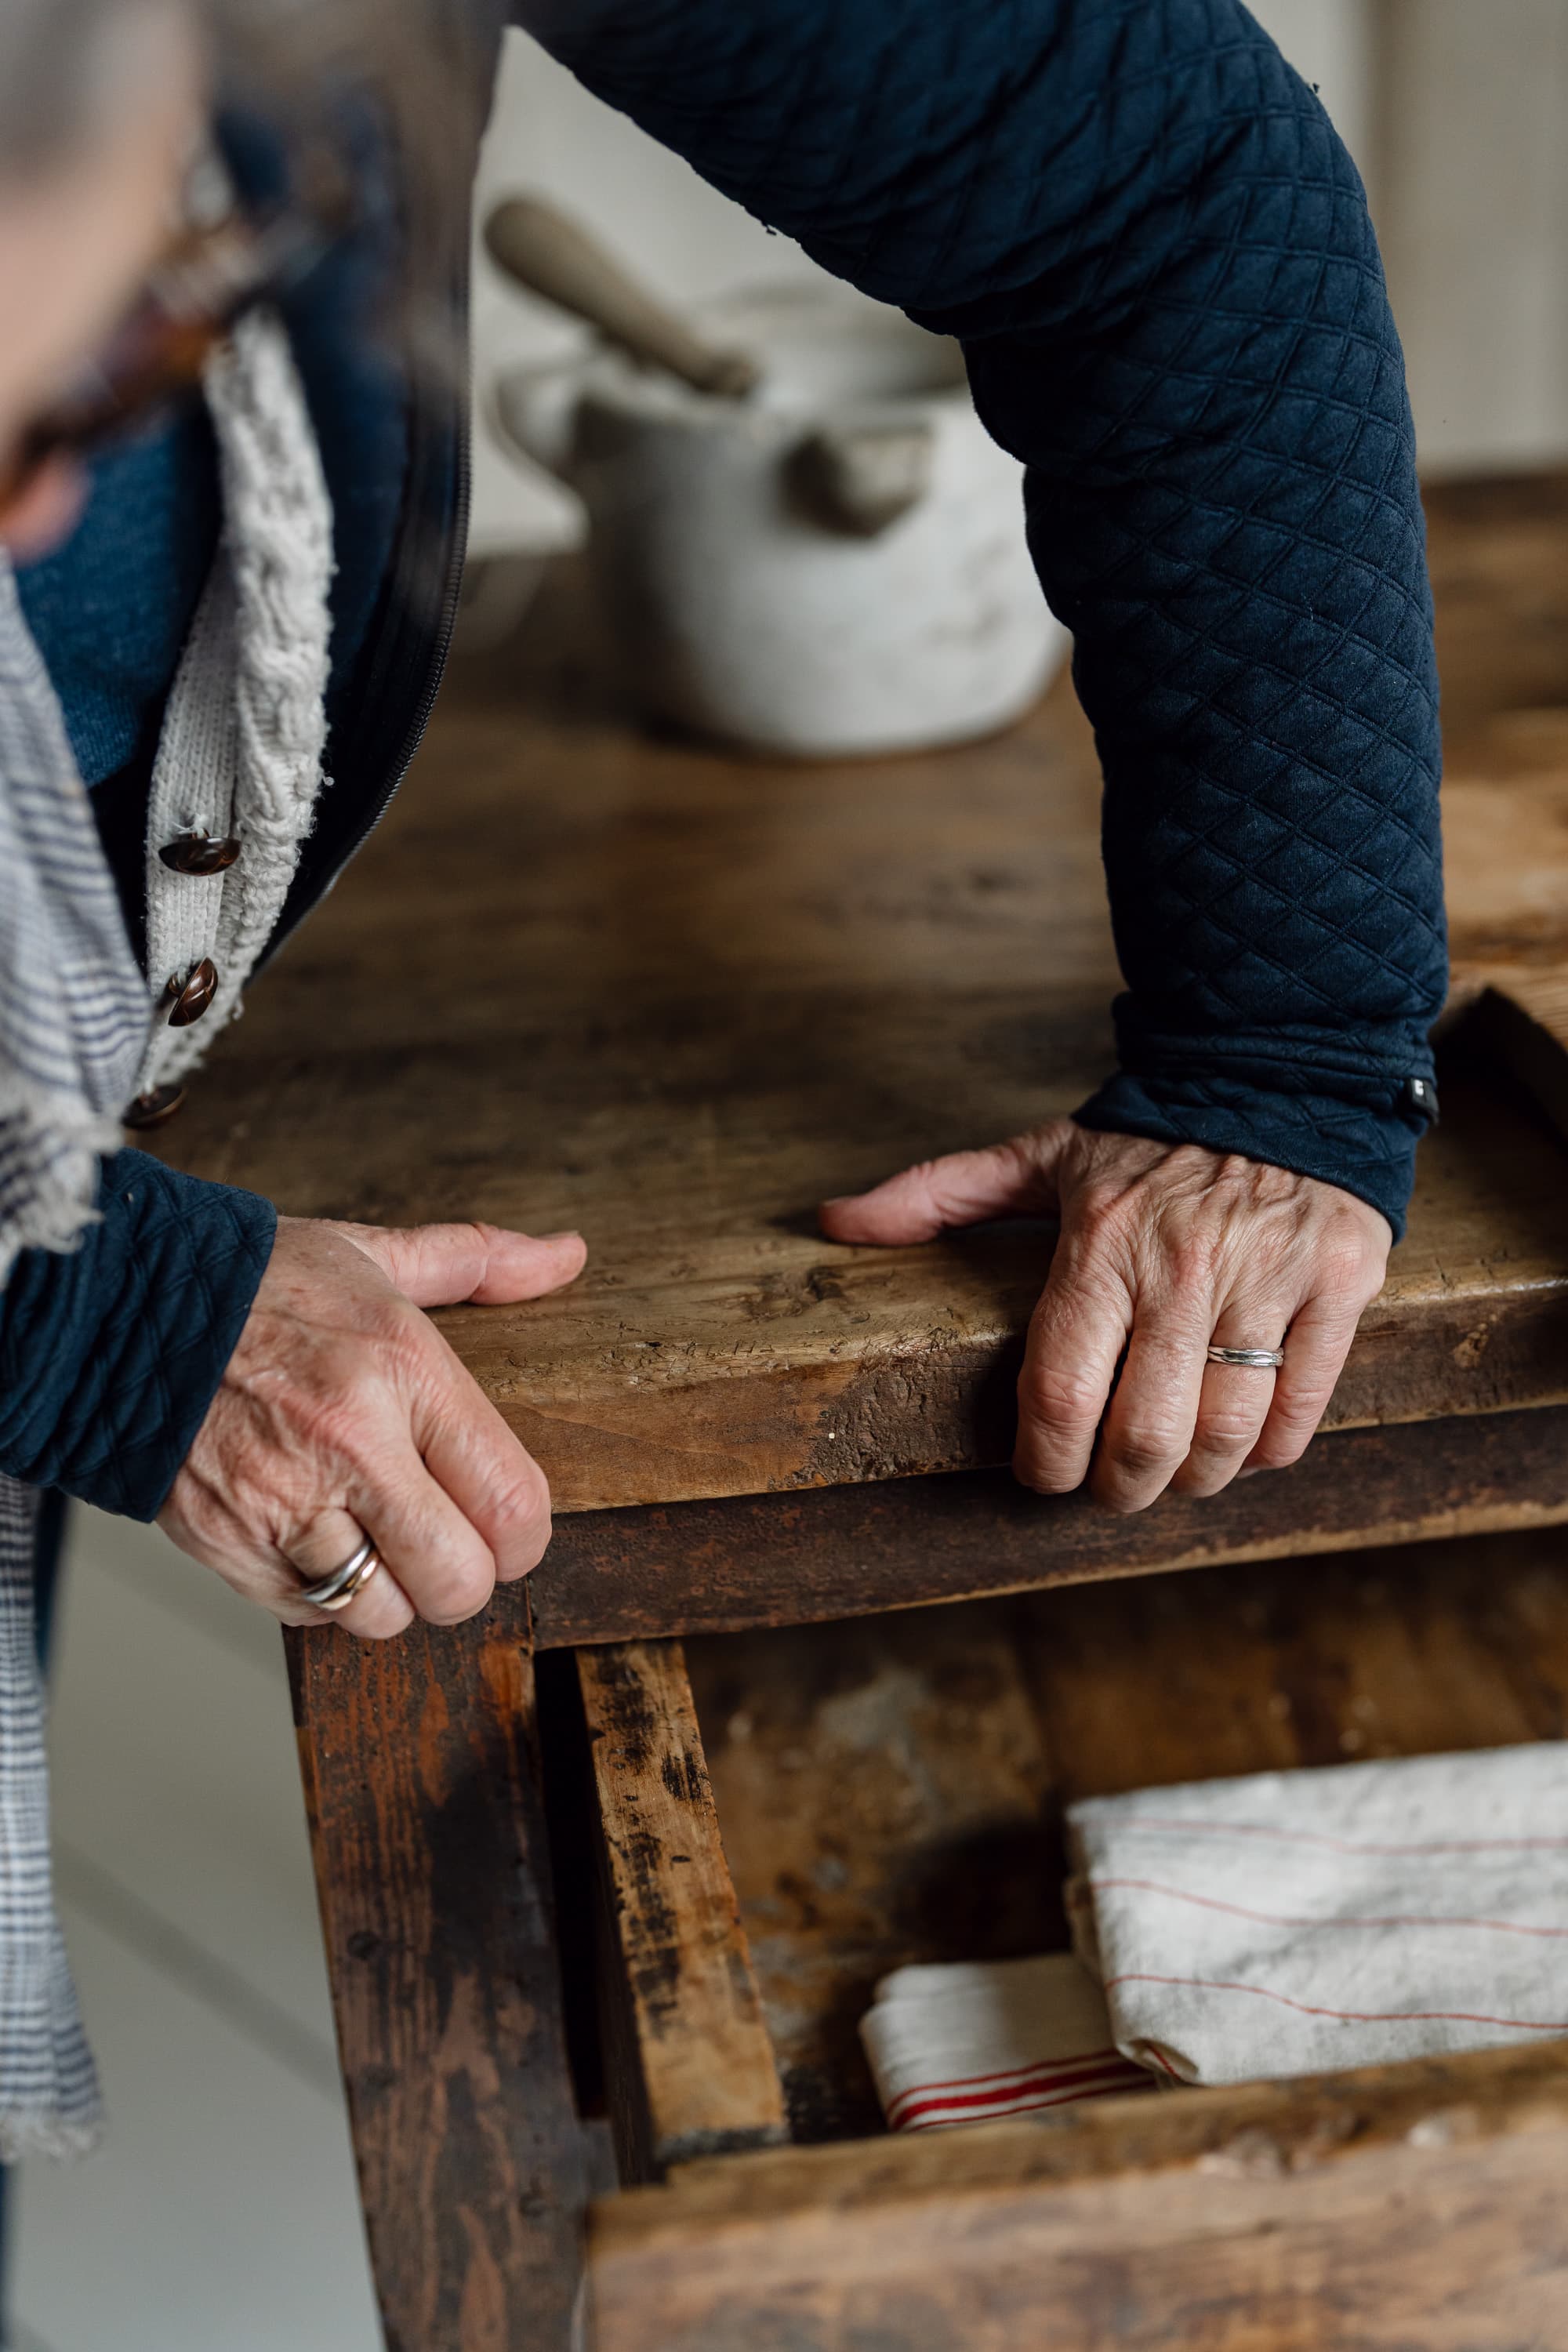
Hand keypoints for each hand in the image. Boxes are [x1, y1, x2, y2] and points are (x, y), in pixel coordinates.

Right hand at [159, 1216, 586, 1637]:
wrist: (119, 1306)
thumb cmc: (255, 1282)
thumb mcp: (373, 1255)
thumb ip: (480, 1260)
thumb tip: (566, 1255)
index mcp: (402, 1369)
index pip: (513, 1502)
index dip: (526, 1534)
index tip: (509, 1523)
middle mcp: (348, 1443)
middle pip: (458, 1580)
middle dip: (468, 1576)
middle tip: (449, 1543)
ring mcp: (281, 1502)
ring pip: (382, 1614)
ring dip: (392, 1592)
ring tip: (376, 1539)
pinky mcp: (226, 1545)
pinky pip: (307, 1613)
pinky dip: (320, 1593)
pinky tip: (314, 1537)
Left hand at [820, 1122, 1388, 1512]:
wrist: (1278, 1070)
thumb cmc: (1149, 1135)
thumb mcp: (1041, 1154)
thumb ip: (939, 1194)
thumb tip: (836, 1222)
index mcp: (1102, 1242)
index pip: (1061, 1393)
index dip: (1046, 1461)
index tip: (1042, 1475)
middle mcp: (1185, 1266)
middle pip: (1145, 1436)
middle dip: (1119, 1487)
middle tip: (1109, 1488)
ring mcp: (1268, 1278)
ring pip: (1227, 1435)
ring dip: (1194, 1480)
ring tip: (1174, 1474)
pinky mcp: (1338, 1285)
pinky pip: (1302, 1408)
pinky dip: (1268, 1450)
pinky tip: (1242, 1444)